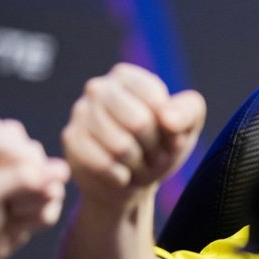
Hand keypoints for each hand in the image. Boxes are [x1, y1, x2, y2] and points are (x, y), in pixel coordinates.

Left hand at [0, 111, 70, 258]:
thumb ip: (21, 178)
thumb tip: (63, 171)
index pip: (18, 148)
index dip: (4, 171)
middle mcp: (13, 143)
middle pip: (37, 165)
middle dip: (16, 190)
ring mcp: (34, 167)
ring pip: (51, 186)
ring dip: (25, 207)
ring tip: (4, 209)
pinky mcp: (47, 190)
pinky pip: (53, 207)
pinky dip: (32, 221)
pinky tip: (15, 218)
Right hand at [61, 63, 205, 206]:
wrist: (130, 182)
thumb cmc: (160, 147)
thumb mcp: (185, 127)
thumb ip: (187, 112)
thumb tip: (168, 118)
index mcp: (127, 77)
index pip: (158, 103)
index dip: (171, 131)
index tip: (169, 138)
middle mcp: (99, 88)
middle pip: (139, 122)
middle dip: (154, 149)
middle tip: (154, 156)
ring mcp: (80, 113)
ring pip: (121, 146)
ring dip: (138, 165)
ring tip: (137, 164)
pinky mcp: (71, 141)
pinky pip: (103, 164)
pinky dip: (120, 177)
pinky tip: (121, 175)